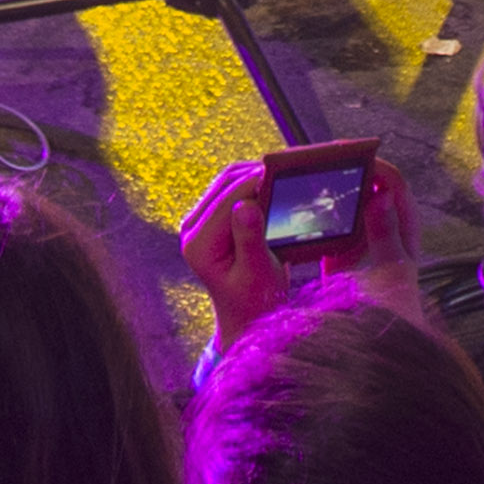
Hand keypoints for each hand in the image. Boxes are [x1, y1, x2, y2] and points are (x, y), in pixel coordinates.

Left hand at [173, 147, 412, 351]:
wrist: (248, 317)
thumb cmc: (255, 302)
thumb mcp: (258, 273)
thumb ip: (251, 239)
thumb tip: (246, 204)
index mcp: (199, 244)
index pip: (230, 198)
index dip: (258, 180)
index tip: (287, 169)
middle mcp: (193, 229)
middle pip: (226, 183)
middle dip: (258, 172)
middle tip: (290, 165)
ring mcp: (200, 223)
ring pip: (229, 181)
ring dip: (256, 175)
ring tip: (285, 172)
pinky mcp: (212, 220)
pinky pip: (233, 190)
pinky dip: (254, 183)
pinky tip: (275, 184)